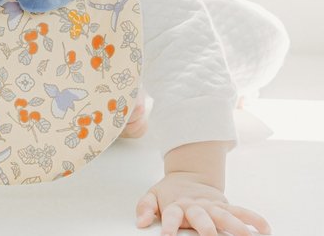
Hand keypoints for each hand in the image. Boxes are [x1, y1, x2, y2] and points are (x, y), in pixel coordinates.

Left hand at [135, 171, 271, 235]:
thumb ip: (145, 207)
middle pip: (201, 216)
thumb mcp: (153, 196)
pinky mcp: (225, 205)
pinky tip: (264, 229)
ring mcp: (212, 206)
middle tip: (210, 235)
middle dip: (205, 226)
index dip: (170, 225)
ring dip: (235, 226)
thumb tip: (140, 223)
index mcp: (176, 205)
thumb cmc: (170, 193)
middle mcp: (195, 206)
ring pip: (225, 215)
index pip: (172, 215)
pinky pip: (241, 212)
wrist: (189, 175)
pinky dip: (253, 219)